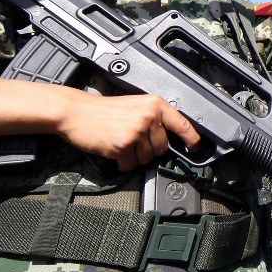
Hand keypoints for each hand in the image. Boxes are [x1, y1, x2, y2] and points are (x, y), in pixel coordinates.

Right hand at [56, 91, 200, 171]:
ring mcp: (136, 132)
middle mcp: (148, 117)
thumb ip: (154, 118)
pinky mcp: (123, 146)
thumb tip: (170, 137)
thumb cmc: (103, 110)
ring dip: (134, 157)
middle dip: (149, 150)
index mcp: (154, 104)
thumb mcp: (135, 105)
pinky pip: (130, 166)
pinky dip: (122, 164)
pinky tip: (113, 151)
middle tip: (132, 140)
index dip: (192, 138)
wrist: (76, 112)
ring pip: (146, 159)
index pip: (182, 124)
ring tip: (121, 143)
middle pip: (162, 148)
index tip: (195, 147)